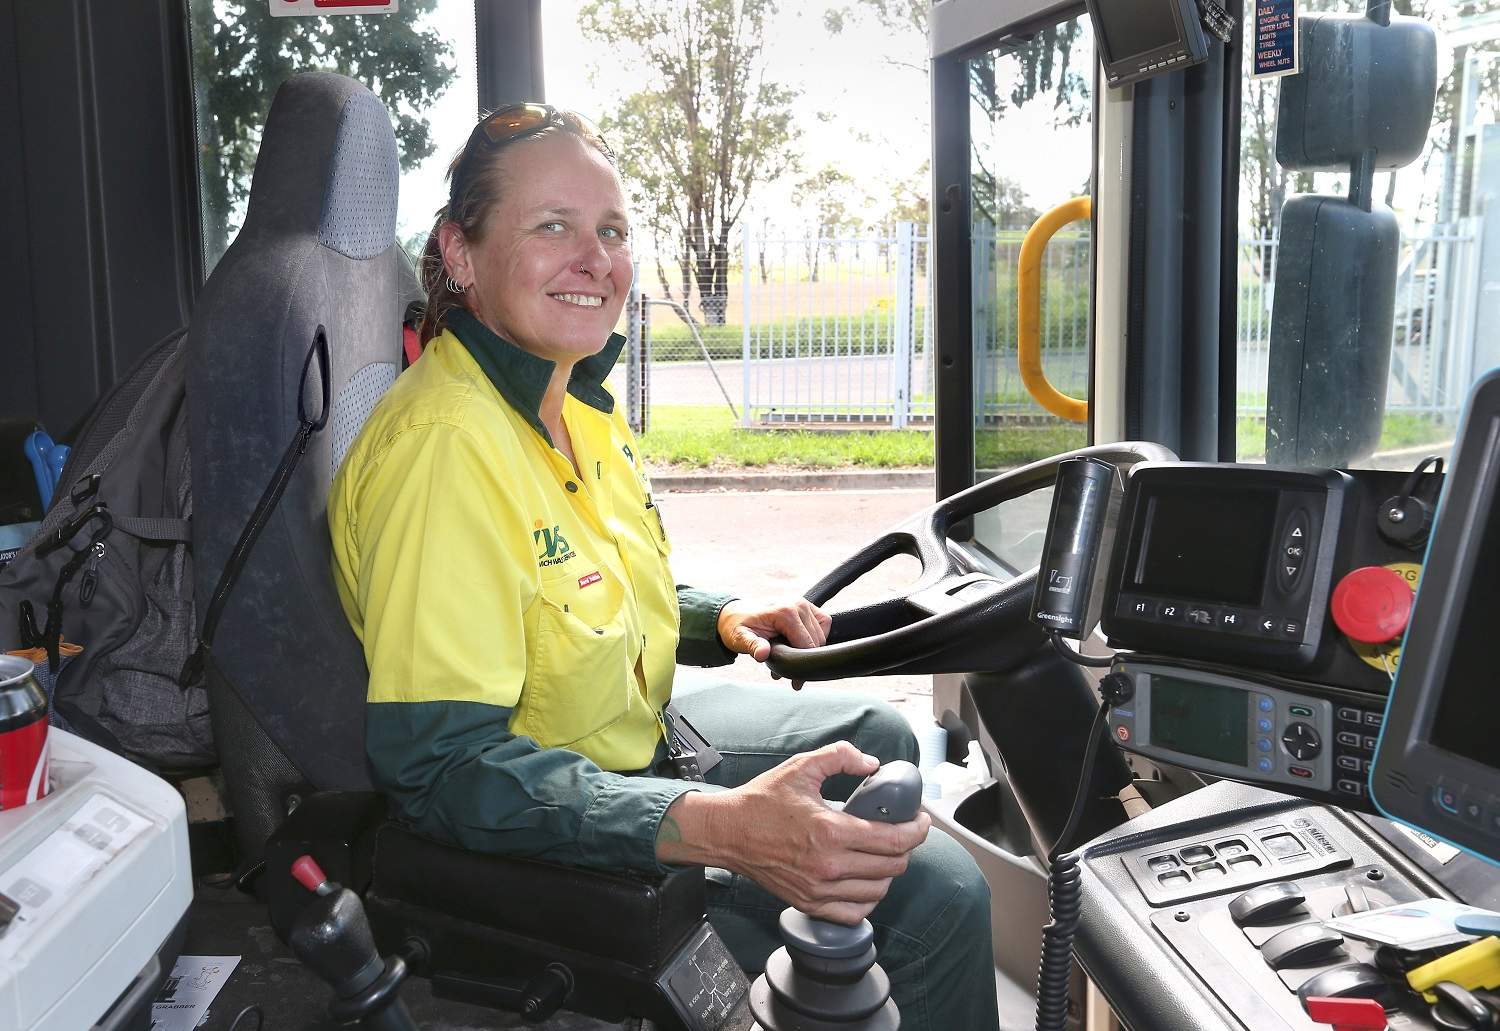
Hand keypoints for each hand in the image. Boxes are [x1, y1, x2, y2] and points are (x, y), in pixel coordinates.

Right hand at [658, 743, 930, 924]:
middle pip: (893, 866)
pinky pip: (855, 912)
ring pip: (878, 891)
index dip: (917, 830)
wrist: (728, 832)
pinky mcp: (810, 903)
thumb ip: (840, 757)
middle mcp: (828, 865)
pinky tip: (866, 880)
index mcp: (830, 830)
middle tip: (903, 832)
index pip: (894, 840)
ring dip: (889, 872)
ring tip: (884, 853)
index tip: (920, 820)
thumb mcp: (802, 767)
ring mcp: (819, 889)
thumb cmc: (762, 801)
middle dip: (906, 847)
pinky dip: (869, 898)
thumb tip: (872, 764)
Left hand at [717, 597, 831, 688]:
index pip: (806, 645)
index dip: (802, 666)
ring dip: (810, 650)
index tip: (795, 682)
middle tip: (788, 674)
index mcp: (785, 611)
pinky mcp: (807, 606)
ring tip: (790, 658)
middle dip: (804, 660)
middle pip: (816, 642)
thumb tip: (762, 654)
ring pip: (821, 636)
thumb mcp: (740, 638)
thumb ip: (752, 646)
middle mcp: (797, 604)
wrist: (736, 614)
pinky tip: (800, 645)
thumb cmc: (737, 626)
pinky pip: (824, 624)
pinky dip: (817, 637)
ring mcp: (804, 603)